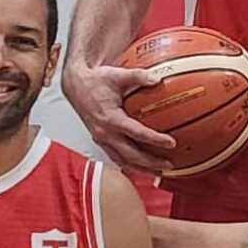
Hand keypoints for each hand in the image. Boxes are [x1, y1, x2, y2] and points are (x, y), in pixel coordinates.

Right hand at [61, 60, 177, 173]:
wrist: (76, 86)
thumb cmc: (96, 81)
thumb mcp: (117, 75)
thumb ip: (138, 76)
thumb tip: (158, 79)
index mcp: (110, 119)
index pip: (136, 133)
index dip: (155, 139)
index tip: (171, 143)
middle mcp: (104, 133)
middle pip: (130, 155)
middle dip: (150, 163)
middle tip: (169, 165)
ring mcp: (101, 139)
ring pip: (122, 160)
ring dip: (141, 168)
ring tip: (159, 172)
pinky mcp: (100, 140)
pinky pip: (116, 157)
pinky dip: (130, 164)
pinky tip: (142, 166)